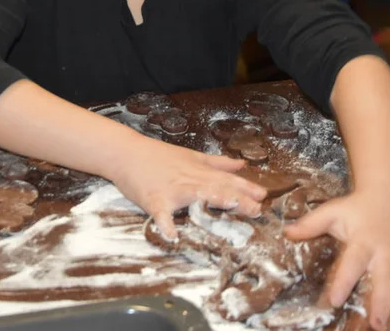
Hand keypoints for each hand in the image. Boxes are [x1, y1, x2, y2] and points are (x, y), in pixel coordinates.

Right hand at [106, 137, 266, 240]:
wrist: (126, 153)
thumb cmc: (158, 156)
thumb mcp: (191, 156)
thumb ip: (218, 163)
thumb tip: (242, 165)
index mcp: (199, 171)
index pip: (227, 179)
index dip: (246, 188)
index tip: (263, 197)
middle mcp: (190, 180)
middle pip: (217, 188)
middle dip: (238, 199)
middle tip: (256, 210)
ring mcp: (172, 190)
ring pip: (196, 196)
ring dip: (211, 203)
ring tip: (227, 213)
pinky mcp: (154, 200)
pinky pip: (161, 215)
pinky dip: (166, 225)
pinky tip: (173, 237)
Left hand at [284, 190, 389, 330]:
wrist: (389, 197)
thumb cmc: (357, 209)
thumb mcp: (332, 211)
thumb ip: (310, 224)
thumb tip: (286, 231)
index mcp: (364, 241)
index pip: (353, 263)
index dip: (344, 281)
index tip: (334, 300)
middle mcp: (387, 254)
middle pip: (385, 281)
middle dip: (382, 304)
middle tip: (377, 325)